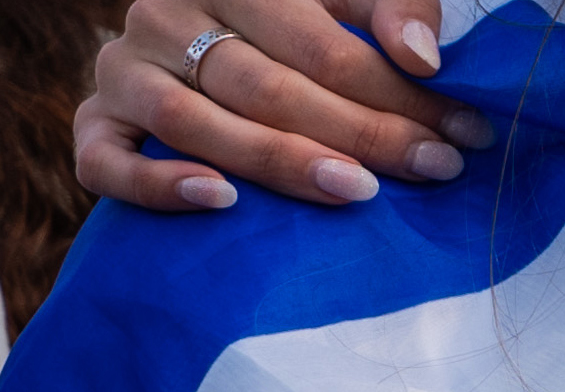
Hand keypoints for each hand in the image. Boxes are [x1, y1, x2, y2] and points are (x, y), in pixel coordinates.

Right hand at [79, 0, 481, 211]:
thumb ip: (391, 9)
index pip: (322, 47)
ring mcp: (124, 68)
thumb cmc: (296, 26)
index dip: (399, 95)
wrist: (203, 36)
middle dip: (359, 134)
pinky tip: (221, 200)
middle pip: (266, 87)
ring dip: (278, 162)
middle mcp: (165, 15)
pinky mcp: (99, 120)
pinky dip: (158, 183)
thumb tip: (423, 55)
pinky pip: (106, 159)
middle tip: (433, 169)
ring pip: (193, 121)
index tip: (466, 134)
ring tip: (355, 190)